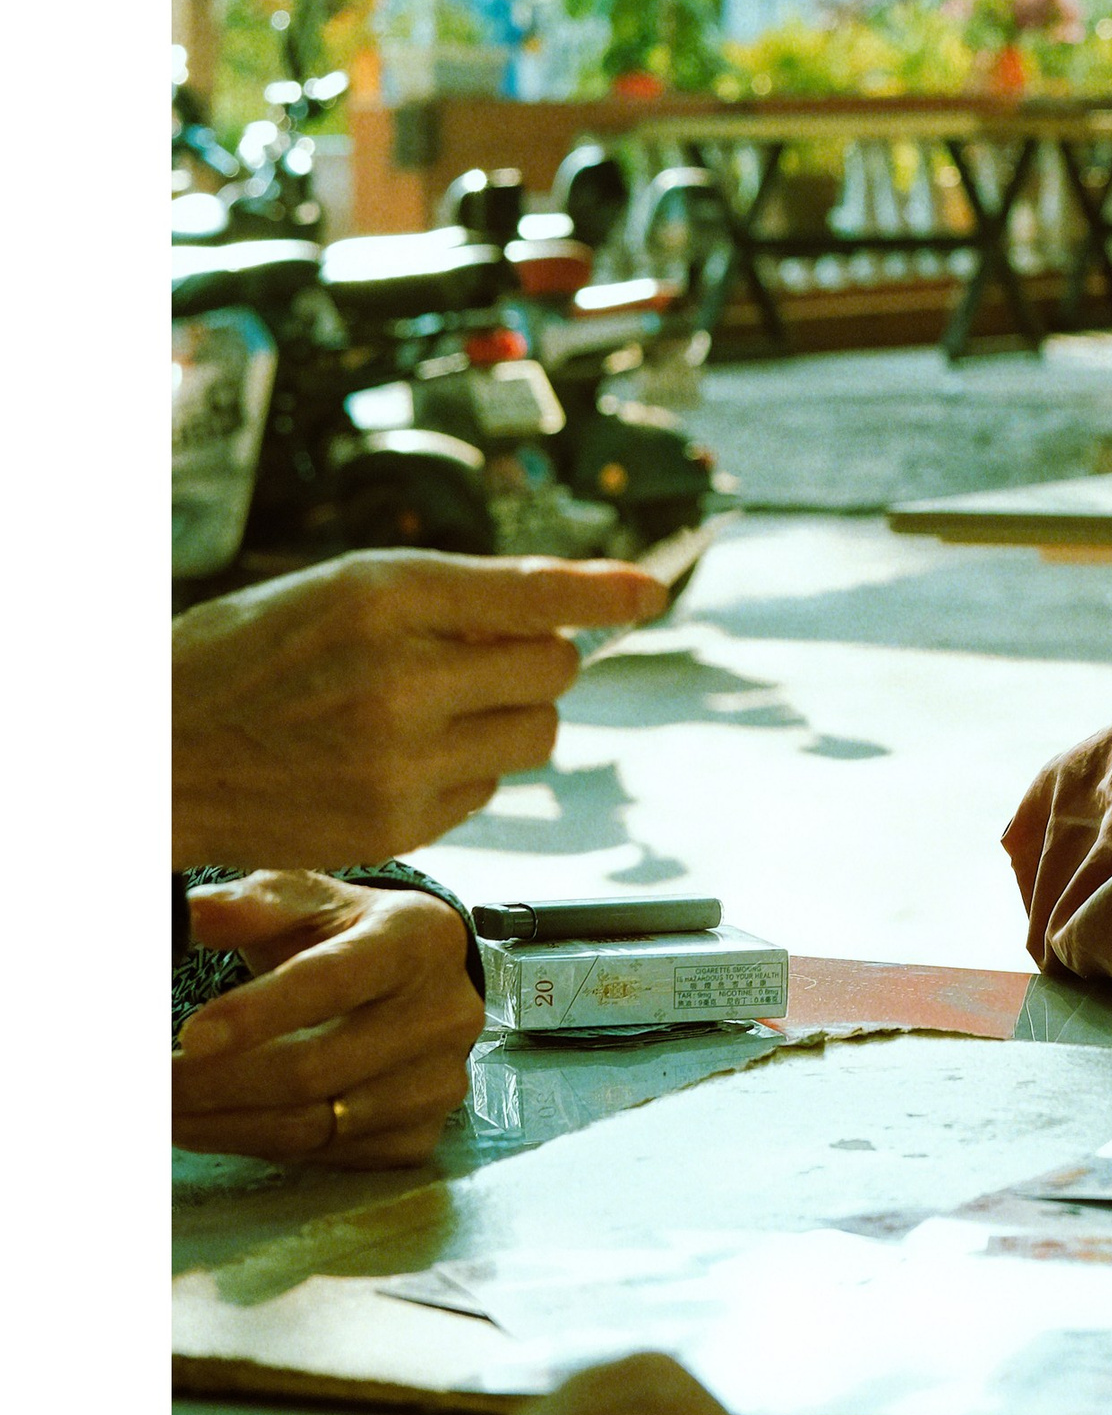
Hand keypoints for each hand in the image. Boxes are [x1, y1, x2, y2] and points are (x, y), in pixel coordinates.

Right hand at [172, 550, 666, 870]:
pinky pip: (489, 788)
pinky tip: (397, 756)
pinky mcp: (398, 824)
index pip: (530, 590)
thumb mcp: (340, 589)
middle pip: (554, 668)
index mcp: (382, 594)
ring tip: (436, 707)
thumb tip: (569, 606)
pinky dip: (465, 768)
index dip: (602, 589)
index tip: (651, 591)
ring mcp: (400, 758)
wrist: (156, 753)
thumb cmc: (249, 655)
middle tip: (487, 657)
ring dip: (511, 716)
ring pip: (537, 734)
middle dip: (539, 660)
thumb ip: (452, 594)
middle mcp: (399, 675)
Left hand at [173, 870, 484, 1166]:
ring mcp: (440, 1084)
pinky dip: (258, 1144)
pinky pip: (325, 1157)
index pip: (333, 980)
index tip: (187, 1036)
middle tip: (149, 1084)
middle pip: (315, 1068)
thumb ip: (254, 904)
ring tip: (163, 1110)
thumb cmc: (348, 932)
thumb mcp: (306, 900)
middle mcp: (446, 1015)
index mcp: (418, 939)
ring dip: (224, 1123)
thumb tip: (198, 913)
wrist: (418, 980)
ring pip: (314, 1125)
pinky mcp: (420, 1137)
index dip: (257, 1013)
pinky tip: (215, 1124)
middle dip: (216, 1083)